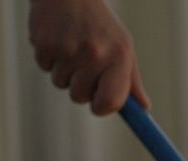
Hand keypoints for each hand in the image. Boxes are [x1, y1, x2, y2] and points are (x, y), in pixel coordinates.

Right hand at [27, 0, 150, 115]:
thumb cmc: (99, 24)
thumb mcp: (122, 47)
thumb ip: (131, 80)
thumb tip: (144, 108)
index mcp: (119, 56)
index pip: (111, 100)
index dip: (102, 108)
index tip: (99, 106)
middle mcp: (95, 53)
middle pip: (80, 97)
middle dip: (80, 87)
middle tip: (84, 64)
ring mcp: (68, 48)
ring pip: (60, 83)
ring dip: (64, 71)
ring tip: (70, 46)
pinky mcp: (44, 43)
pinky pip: (44, 67)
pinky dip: (49, 58)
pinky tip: (56, 38)